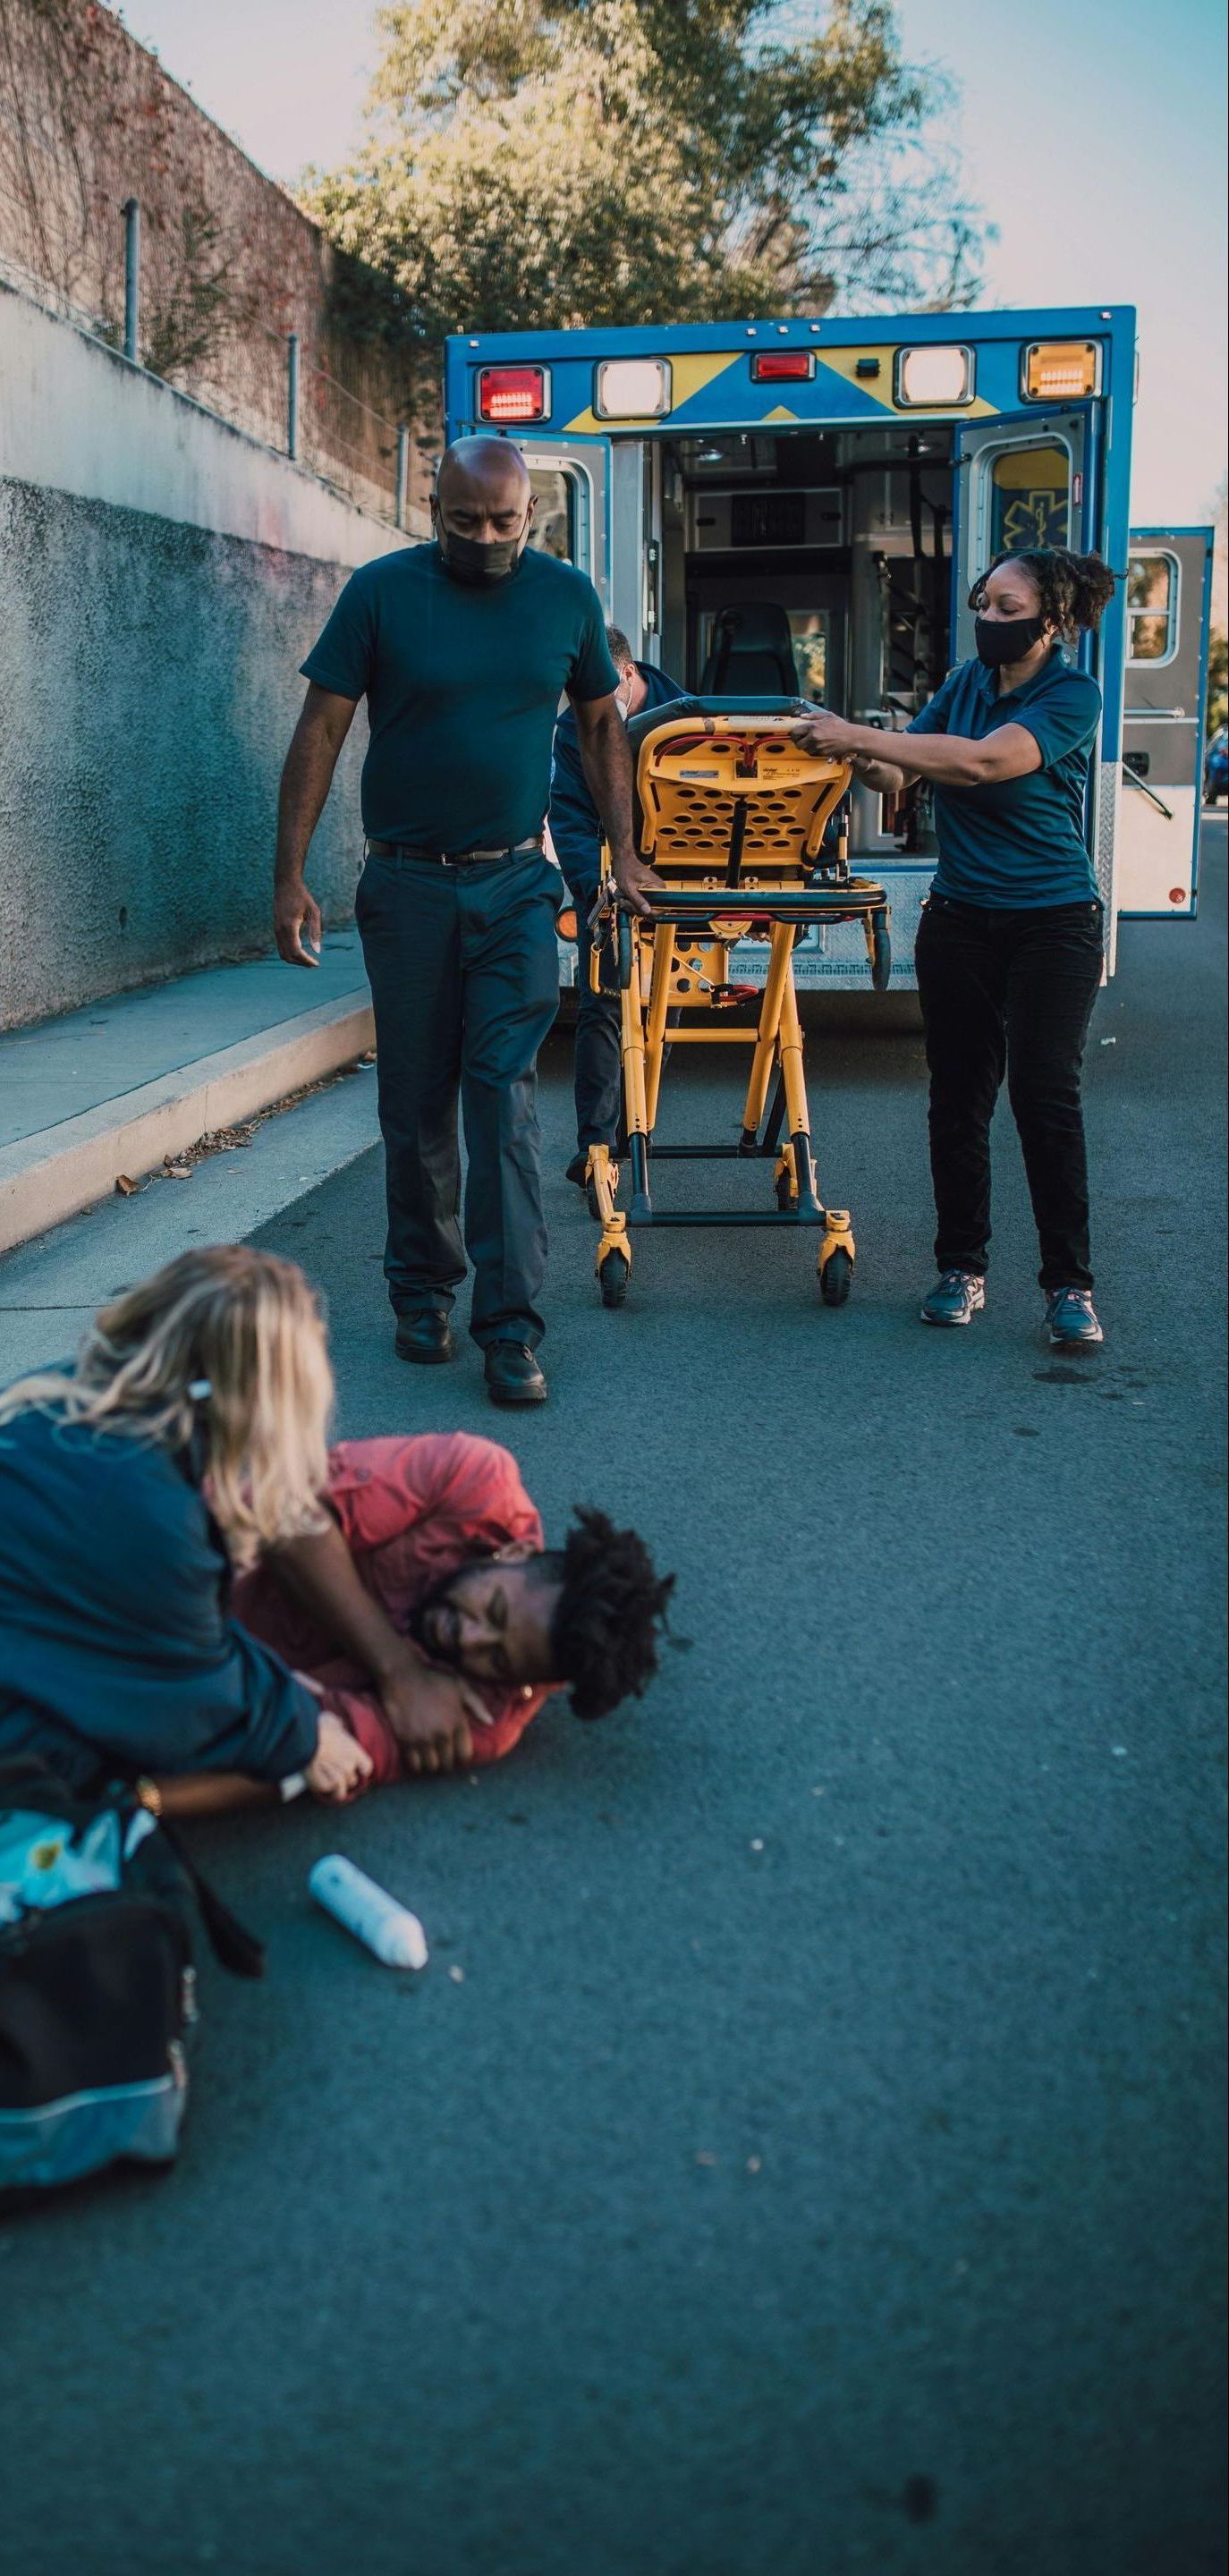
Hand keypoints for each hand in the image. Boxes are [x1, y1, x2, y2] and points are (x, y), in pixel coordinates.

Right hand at [274, 875, 321, 966]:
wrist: (285, 884)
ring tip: (308, 960)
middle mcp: (280, 930)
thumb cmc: (302, 896)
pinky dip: (290, 953)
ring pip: (282, 954)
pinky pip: (281, 947)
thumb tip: (317, 951)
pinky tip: (301, 951)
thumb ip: (315, 931)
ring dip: (295, 960)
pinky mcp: (276, 929)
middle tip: (314, 964)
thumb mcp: (314, 912)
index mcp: (289, 926)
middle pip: (288, 956)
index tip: (316, 964)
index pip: (296, 951)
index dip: (306, 960)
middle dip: (301, 963)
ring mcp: (276, 930)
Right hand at [305, 1709, 373, 1801]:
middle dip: (345, 1778)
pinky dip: (321, 1787)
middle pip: (352, 1780)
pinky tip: (317, 1780)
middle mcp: (349, 1766)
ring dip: (336, 1789)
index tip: (356, 1769)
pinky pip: (326, 1789)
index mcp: (355, 1752)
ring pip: (341, 1790)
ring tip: (329, 1784)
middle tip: (335, 1773)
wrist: (303, 1739)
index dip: (361, 1770)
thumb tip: (338, 1723)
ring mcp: (337, 1778)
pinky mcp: (323, 1785)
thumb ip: (338, 1725)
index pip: (367, 1768)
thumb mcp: (332, 1720)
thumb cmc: (318, 1727)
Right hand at [380, 1659, 493, 1777]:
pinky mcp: (406, 1741)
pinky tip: (417, 1756)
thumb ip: (477, 1705)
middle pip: (448, 1764)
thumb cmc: (433, 1679)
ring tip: (430, 1757)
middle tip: (442, 1756)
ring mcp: (423, 1739)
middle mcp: (442, 1734)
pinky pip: (414, 1764)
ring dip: (432, 1764)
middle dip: (447, 1761)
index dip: (461, 1756)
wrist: (402, 1675)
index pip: (465, 1754)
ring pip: (431, 1767)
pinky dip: (416, 1764)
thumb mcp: (460, 1686)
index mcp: (457, 1723)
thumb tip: (490, 1722)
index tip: (456, 1752)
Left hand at [611, 849, 665, 917]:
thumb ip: (638, 901)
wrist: (624, 861)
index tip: (638, 910)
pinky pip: (644, 902)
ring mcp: (654, 890)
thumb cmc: (626, 869)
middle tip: (626, 902)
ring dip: (634, 906)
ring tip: (625, 899)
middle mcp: (659, 889)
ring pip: (647, 907)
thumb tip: (647, 912)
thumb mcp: (629, 888)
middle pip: (653, 909)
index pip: (661, 907)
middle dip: (637, 908)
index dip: (650, 912)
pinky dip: (635, 903)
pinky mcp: (649, 892)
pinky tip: (629, 899)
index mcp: (658, 886)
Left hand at [793, 711, 859, 759]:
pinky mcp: (821, 754)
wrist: (851, 738)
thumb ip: (813, 715)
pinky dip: (812, 750)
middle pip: (797, 743)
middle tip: (802, 739)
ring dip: (806, 746)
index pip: (795, 732)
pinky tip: (817, 745)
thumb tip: (802, 716)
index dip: (793, 733)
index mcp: (813, 727)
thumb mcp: (827, 716)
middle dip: (798, 741)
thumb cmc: (840, 726)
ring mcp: (817, 747)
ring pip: (804, 749)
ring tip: (811, 741)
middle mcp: (813, 738)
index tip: (795, 733)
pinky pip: (812, 753)